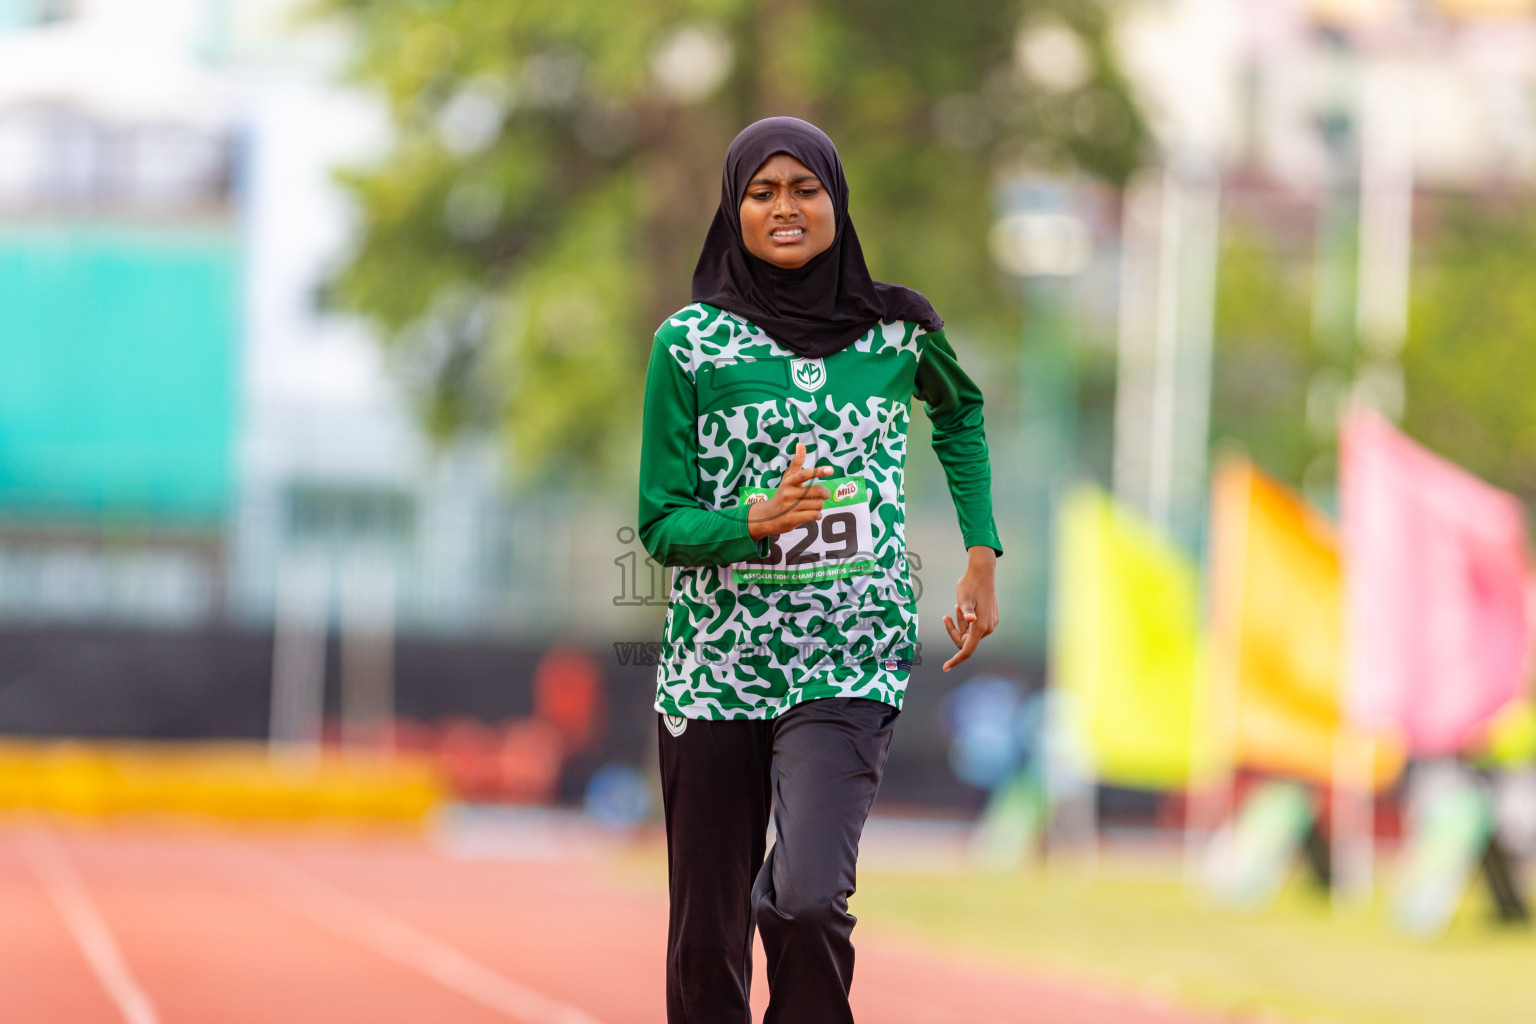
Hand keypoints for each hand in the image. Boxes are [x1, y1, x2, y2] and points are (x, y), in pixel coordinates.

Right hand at [748, 442, 832, 540]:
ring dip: (819, 505)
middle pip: (817, 491)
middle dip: (824, 493)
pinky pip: (814, 515)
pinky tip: (813, 514)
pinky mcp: (791, 519)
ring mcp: (789, 507)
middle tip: (824, 495)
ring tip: (812, 505)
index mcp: (789, 481)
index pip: (804, 474)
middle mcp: (788, 493)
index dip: (818, 472)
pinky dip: (817, 515)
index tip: (830, 470)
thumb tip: (800, 444)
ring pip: (817, 504)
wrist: (767, 516)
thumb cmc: (783, 494)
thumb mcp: (788, 478)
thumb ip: (797, 462)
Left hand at [942, 546, 998, 671]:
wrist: (983, 572)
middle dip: (955, 631)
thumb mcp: (963, 598)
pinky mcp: (991, 618)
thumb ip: (965, 612)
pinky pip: (975, 626)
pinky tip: (965, 606)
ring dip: (961, 624)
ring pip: (970, 633)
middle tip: (947, 615)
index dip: (955, 660)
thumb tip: (971, 620)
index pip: (967, 650)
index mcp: (980, 626)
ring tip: (957, 606)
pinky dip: (967, 620)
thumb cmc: (970, 585)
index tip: (945, 668)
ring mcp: (991, 623)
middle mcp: (988, 628)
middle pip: (966, 641)